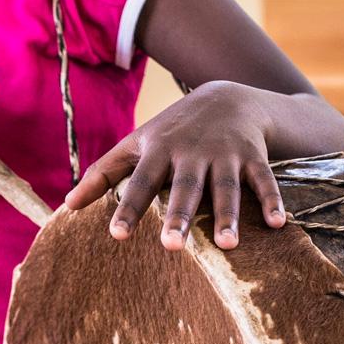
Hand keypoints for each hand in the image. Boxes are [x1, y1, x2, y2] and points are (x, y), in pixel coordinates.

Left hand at [62, 81, 285, 250]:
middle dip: (179, 216)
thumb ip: (103, 174)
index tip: (116, 235)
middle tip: (171, 247)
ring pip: (226, 188)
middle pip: (185, 188)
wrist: (225, 97)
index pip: (140, 183)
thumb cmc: (172, 131)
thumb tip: (66, 207)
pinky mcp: (253, 156)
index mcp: (159, 152)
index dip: (128, 208)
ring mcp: (224, 154)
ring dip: (228, 215)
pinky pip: (264, 180)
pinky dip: (272, 200)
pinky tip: (278, 224)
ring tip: (227, 246)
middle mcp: (191, 153)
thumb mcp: (136, 145)